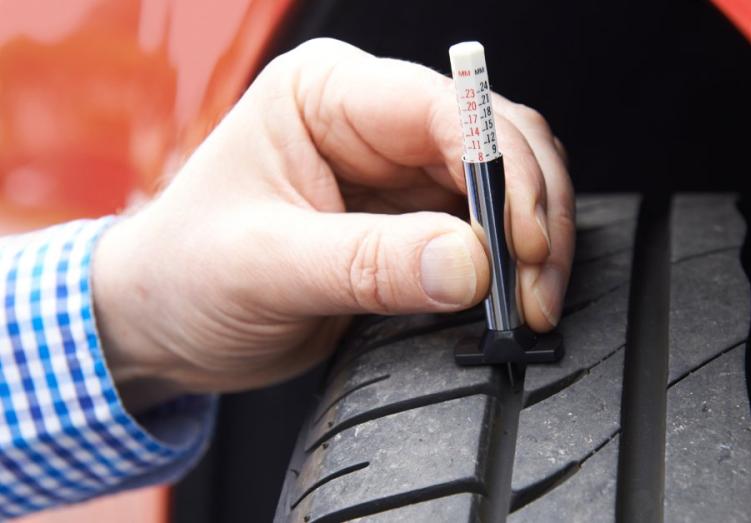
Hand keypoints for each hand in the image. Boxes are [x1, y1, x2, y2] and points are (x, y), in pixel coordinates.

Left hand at [91, 39, 574, 412]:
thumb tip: (468, 263)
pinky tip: (511, 300)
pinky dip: (512, 264)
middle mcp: (372, 121)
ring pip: (507, 183)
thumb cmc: (183, 274)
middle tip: (532, 287)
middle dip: (530, 211)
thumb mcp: (265, 268)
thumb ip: (368, 264)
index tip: (519, 242)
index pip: (443, 107)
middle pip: (495, 139)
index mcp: (324, 94)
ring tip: (530, 301)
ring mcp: (399, 171)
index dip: (498, 169)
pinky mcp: (415, 220)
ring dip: (533, 241)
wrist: (163, 323)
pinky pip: (489, 229)